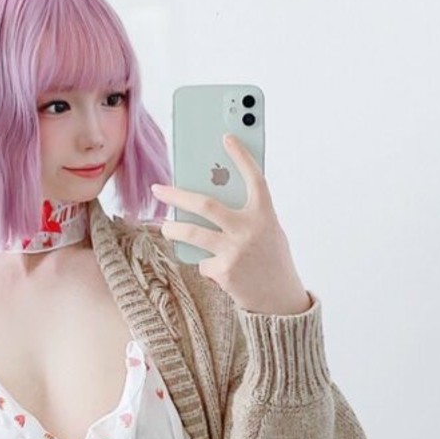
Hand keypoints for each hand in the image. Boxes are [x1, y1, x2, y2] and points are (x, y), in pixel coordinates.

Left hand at [151, 134, 311, 314]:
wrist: (281, 301)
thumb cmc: (272, 261)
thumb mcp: (268, 232)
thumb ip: (247, 216)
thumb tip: (215, 201)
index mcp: (265, 213)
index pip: (253, 177)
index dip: (241, 156)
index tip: (226, 137)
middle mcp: (249, 228)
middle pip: (205, 204)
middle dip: (177, 195)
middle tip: (159, 189)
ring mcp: (235, 250)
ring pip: (192, 233)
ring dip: (173, 229)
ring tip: (166, 227)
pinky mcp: (224, 271)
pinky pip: (203, 262)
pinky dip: (206, 265)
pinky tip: (221, 272)